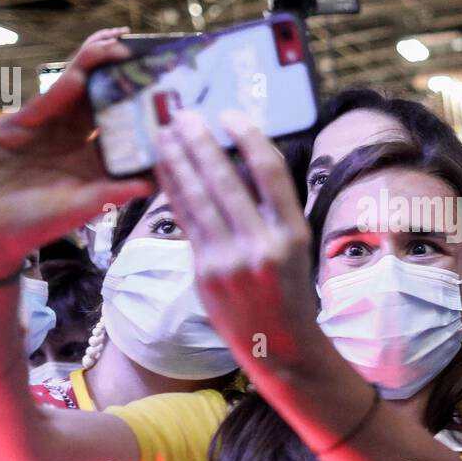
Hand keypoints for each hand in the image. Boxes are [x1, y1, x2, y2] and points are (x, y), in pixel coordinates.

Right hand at [0, 28, 152, 278]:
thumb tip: (155, 182)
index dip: (142, 107)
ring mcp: (45, 130)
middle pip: (101, 100)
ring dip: (94, 65)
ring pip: (75, 91)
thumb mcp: (81, 208)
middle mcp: (71, 141)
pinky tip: (83, 69)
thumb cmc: (33, 227)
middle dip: (120, 74)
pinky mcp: (17, 124)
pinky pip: (47, 100)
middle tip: (143, 49)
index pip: (123, 127)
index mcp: (92, 161)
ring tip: (117, 43)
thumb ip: (115, 192)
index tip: (167, 88)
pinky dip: (65, 84)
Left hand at [154, 109, 320, 366]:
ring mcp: (229, 260)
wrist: (279, 346)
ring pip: (199, 199)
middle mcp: (262, 244)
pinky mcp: (204, 272)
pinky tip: (165, 171)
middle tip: (184, 114)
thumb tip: (239, 162)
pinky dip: (174, 191)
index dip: (248, 138)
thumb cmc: (289, 290)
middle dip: (200, 143)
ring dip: (179, 161)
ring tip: (166, 135)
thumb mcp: (296, 247)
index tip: (230, 115)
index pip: (269, 172)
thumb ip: (271, 210)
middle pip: (225, 180)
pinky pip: (187, 221)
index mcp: (292, 233)